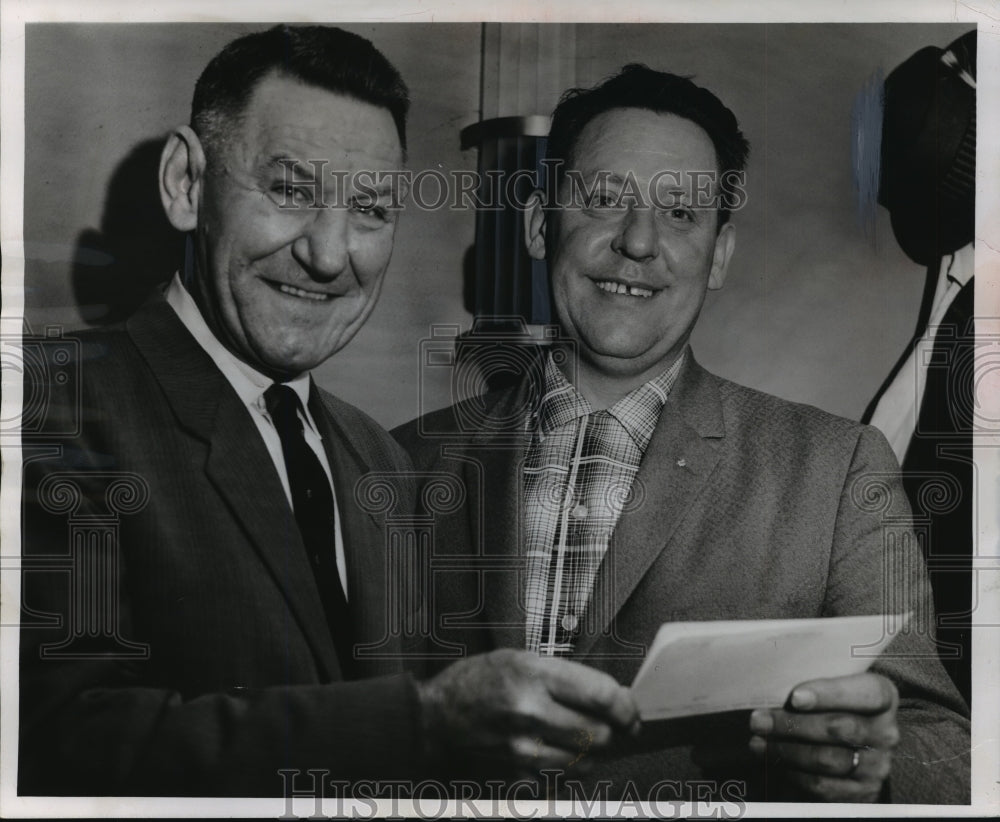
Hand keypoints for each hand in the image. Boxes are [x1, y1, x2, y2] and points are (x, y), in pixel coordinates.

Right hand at [417, 649, 638, 777]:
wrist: (434, 718)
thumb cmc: (476, 682)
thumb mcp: (518, 659)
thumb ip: (563, 676)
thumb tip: (609, 697)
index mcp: (533, 674)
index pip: (601, 695)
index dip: (626, 706)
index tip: (630, 710)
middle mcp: (530, 711)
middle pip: (599, 733)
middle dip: (611, 730)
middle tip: (608, 724)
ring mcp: (522, 747)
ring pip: (585, 760)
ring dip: (592, 752)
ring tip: (580, 736)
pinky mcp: (516, 773)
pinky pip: (561, 777)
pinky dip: (568, 767)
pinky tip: (557, 751)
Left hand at [748, 672, 898, 801]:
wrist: (851, 744)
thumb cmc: (830, 703)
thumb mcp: (830, 686)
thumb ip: (811, 682)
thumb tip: (772, 686)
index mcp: (883, 697)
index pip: (868, 693)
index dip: (831, 694)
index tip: (795, 697)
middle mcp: (885, 732)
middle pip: (839, 728)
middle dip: (792, 724)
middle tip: (759, 720)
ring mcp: (876, 766)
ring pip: (827, 758)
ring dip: (785, 750)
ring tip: (758, 741)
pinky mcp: (862, 793)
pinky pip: (822, 785)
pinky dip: (792, 772)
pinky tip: (773, 760)